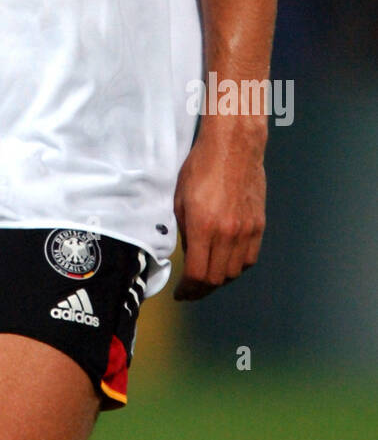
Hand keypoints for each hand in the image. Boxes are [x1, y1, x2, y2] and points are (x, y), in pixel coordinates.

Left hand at [172, 118, 265, 300]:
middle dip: (201, 289)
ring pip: (234, 272)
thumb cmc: (201, 166)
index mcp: (203, 226)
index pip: (197, 274)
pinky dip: (237, 266)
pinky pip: (249, 258)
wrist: (234, 146)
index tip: (180, 293)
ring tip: (207, 277)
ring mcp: (246, 230)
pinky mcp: (259, 225)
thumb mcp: (180, 198)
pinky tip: (226, 262)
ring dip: (219, 279)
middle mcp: (227, 233)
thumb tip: (188, 255)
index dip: (187, 290)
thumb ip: (184, 231)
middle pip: (216, 278)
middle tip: (192, 290)